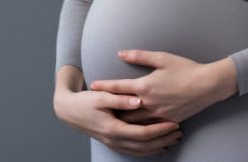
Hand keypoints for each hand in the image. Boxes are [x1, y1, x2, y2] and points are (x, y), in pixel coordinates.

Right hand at [54, 66, 182, 156]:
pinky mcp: (112, 143)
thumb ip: (121, 98)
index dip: (160, 129)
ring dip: (158, 146)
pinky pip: (134, 151)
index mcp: (113, 128)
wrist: (68, 111)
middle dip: (164, 139)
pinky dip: (148, 150)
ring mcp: (113, 144)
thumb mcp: (101, 96)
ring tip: (174, 138)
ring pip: (140, 151)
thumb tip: (138, 100)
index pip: (143, 133)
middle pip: (145, 145)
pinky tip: (158, 146)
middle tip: (179, 132)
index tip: (174, 123)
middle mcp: (114, 140)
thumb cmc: (85, 101)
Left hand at [90, 50, 238, 124]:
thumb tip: (121, 53)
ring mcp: (159, 114)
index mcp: (146, 86)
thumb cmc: (185, 68)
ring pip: (135, 121)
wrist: (208, 85)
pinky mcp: (168, 120)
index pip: (118, 87)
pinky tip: (135, 125)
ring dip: (123, 118)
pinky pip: (150, 126)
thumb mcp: (162, 58)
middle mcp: (149, 103)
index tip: (93, 85)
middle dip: (110, 107)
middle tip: (98, 105)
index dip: (104, 86)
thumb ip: (139, 56)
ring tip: (112, 116)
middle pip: (122, 108)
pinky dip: (140, 125)